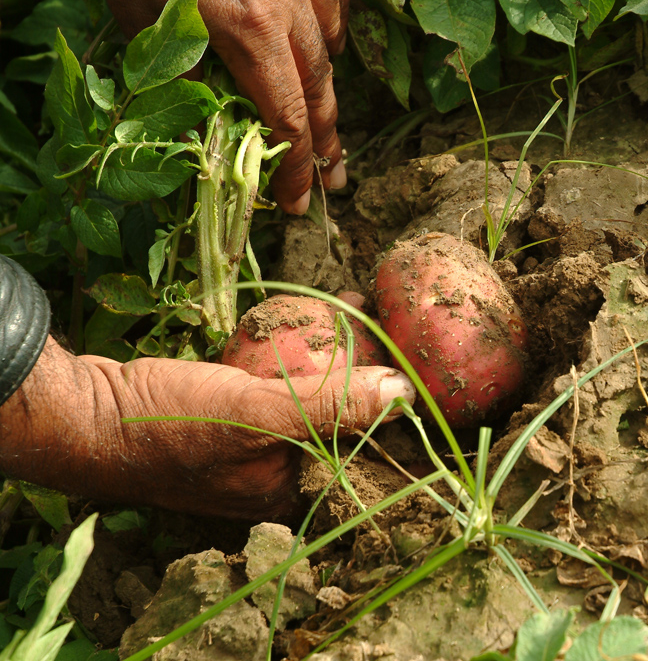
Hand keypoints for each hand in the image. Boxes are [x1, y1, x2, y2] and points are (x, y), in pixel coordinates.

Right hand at [0, 338, 412, 519]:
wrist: (87, 411)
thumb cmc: (171, 423)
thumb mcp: (258, 414)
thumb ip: (329, 407)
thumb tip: (402, 393)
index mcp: (286, 491)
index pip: (358, 450)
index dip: (387, 408)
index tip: (411, 365)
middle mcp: (272, 473)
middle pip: (336, 417)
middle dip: (364, 370)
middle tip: (384, 324)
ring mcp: (248, 443)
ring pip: (307, 394)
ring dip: (333, 352)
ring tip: (355, 306)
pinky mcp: (228, 413)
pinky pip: (276, 381)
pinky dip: (293, 351)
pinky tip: (312, 314)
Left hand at [68, 0, 350, 214]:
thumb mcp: (139, 13)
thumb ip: (182, 73)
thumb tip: (206, 123)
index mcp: (249, 29)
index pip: (286, 119)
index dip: (295, 169)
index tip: (299, 203)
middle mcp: (290, 3)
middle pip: (322, 90)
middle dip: (329, 144)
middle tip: (337, 180)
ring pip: (333, 42)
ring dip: (327, 85)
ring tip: (322, 111)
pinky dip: (331, 25)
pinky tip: (324, 36)